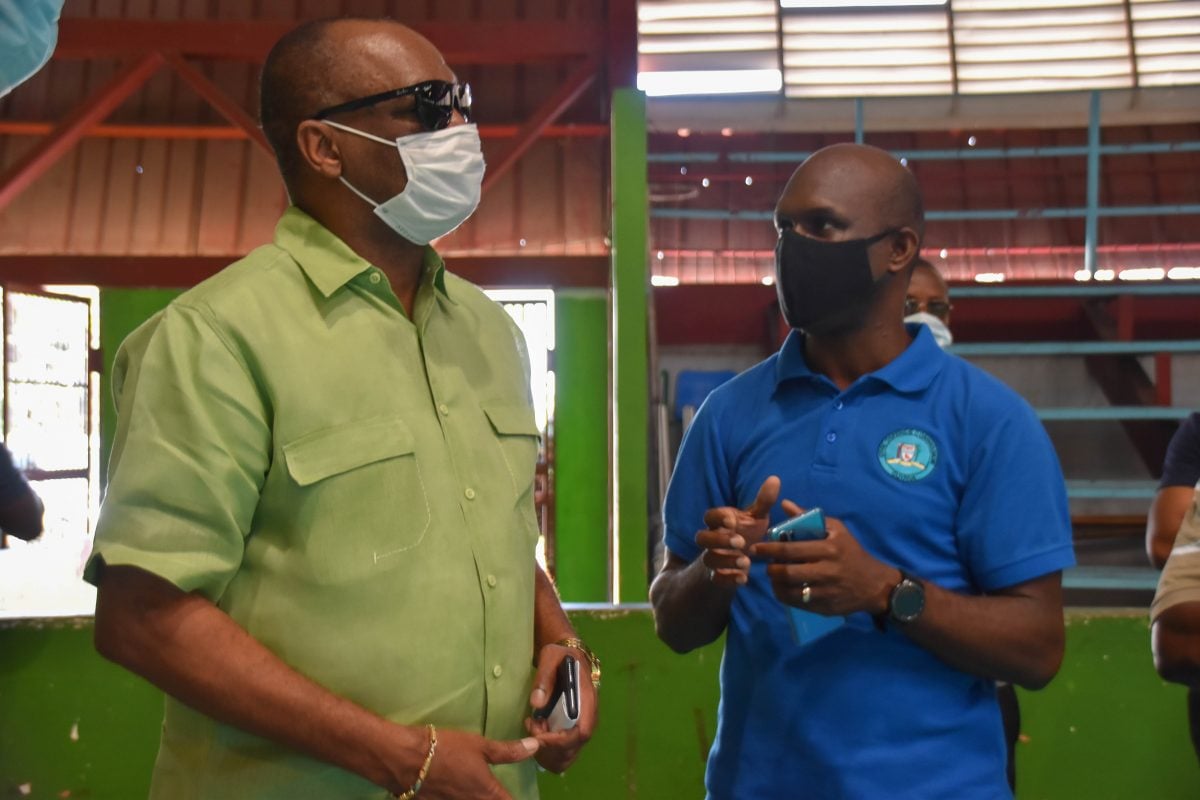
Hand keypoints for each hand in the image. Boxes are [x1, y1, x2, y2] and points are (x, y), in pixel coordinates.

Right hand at [416, 727, 538, 799]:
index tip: (515, 796)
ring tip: (476, 792)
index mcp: (486, 792)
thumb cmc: (445, 748)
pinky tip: (456, 793)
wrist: (404, 758)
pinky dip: (458, 799)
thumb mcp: (479, 745)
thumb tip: (536, 747)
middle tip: (497, 793)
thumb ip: (508, 751)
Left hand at [525, 643, 596, 771]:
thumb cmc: (560, 655)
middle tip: (532, 726)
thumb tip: (536, 703)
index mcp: (587, 698)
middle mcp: (589, 714)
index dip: (563, 741)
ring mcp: (582, 721)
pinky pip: (566, 747)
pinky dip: (550, 748)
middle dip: (551, 745)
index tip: (541, 736)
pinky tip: (538, 731)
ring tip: (534, 726)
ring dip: (548, 748)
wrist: (568, 653)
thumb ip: (544, 678)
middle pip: (576, 745)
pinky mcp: (574, 725)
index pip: (583, 731)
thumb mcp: (550, 657)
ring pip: (570, 750)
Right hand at [695, 476, 779, 587]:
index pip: (709, 516)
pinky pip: (715, 579)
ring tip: (745, 562)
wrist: (736, 562)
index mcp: (719, 522)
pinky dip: (727, 580)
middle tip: (740, 542)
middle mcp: (712, 540)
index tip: (733, 520)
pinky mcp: (716, 576)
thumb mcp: (756, 518)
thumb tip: (775, 478)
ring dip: (726, 560)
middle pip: (702, 538)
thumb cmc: (746, 534)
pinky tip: (743, 579)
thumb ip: (763, 501)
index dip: (718, 517)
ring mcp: (712, 558)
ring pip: (708, 560)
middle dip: (718, 540)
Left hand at [749, 500, 898, 615]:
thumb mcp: (836, 530)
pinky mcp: (825, 607)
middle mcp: (827, 570)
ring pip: (790, 591)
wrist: (874, 584)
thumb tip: (785, 504)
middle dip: (771, 569)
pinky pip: (798, 604)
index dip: (769, 549)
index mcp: (828, 548)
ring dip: (776, 584)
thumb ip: (809, 518)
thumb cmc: (852, 552)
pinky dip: (785, 597)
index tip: (756, 548)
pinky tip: (782, 589)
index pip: (790, 549)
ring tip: (773, 577)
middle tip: (766, 565)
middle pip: (787, 572)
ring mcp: (826, 591)